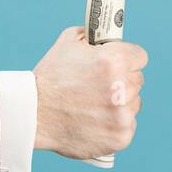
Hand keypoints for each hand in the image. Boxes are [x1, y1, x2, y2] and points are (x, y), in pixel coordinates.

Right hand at [33, 27, 147, 159]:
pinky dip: (116, 125)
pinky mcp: (120, 137)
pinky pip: (129, 126)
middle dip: (123, 81)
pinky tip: (96, 122)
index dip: (128, 59)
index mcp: (115, 60)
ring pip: (134, 103)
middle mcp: (122, 87)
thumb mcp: (68, 43)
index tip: (119, 65)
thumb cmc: (49, 77)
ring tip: (94, 105)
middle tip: (100, 87)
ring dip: (120, 104)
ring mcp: (122, 115)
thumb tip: (108, 34)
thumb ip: (94, 36)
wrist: (31, 114)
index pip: (140, 56)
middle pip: (137, 80)